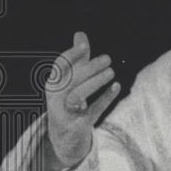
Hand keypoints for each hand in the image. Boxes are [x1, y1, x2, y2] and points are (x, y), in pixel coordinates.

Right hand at [44, 31, 119, 169]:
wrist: (63, 137)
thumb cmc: (69, 101)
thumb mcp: (72, 80)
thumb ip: (78, 58)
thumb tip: (80, 33)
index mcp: (53, 84)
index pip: (59, 67)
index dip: (71, 56)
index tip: (84, 47)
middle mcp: (55, 98)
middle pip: (71, 79)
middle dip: (90, 68)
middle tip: (108, 59)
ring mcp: (65, 113)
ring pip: (78, 95)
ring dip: (96, 82)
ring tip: (111, 72)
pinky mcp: (78, 126)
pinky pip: (92, 111)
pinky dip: (105, 98)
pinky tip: (116, 87)